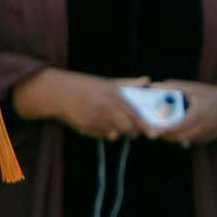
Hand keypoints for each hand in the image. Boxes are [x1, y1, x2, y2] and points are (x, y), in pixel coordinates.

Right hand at [15, 69, 151, 139]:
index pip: (135, 114)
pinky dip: (103, 132)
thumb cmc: (86, 86)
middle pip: (128, 129)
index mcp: (114, 96)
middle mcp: (107, 109)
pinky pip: (102, 135)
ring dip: (116, 132)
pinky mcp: (87, 129)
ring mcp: (97, 120)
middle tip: (132, 130)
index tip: (155, 134)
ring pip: (115, 134)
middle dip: (132, 132)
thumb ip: (129, 83)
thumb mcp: (108, 82)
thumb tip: (147, 80)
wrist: (60, 93)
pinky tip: (96, 121)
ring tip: (109, 120)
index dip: (147, 126)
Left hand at [152, 81, 216, 145]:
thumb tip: (153, 86)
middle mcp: (202, 127)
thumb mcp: (194, 88)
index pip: (178, 126)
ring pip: (181, 139)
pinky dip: (179, 134)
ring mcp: (203, 136)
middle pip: (177, 136)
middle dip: (164, 133)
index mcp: (200, 113)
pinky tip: (175, 127)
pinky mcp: (203, 140)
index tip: (153, 125)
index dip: (164, 128)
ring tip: (161, 126)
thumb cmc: (212, 96)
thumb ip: (174, 87)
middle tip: (153, 127)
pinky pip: (187, 139)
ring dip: (170, 134)